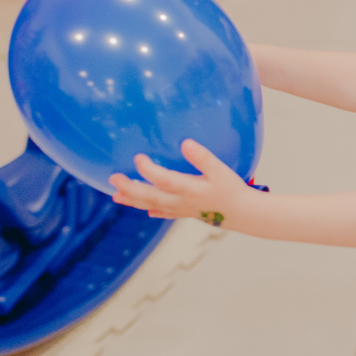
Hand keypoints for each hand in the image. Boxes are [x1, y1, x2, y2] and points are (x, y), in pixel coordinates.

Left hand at [109, 139, 249, 226]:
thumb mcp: (221, 170)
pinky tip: (145, 210)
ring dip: (133, 200)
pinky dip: (153, 210)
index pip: (163, 180)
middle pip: (150, 196)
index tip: (138, 157)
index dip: (148, 170)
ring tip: (116, 196)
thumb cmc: (232, 189)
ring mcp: (181, 209)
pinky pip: (165, 213)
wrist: (242, 213)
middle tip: (113, 179)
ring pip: (152, 205)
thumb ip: (203, 157)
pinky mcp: (185, 213)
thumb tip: (185, 142)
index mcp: (189, 189)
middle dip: (130, 188)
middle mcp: (181, 201)